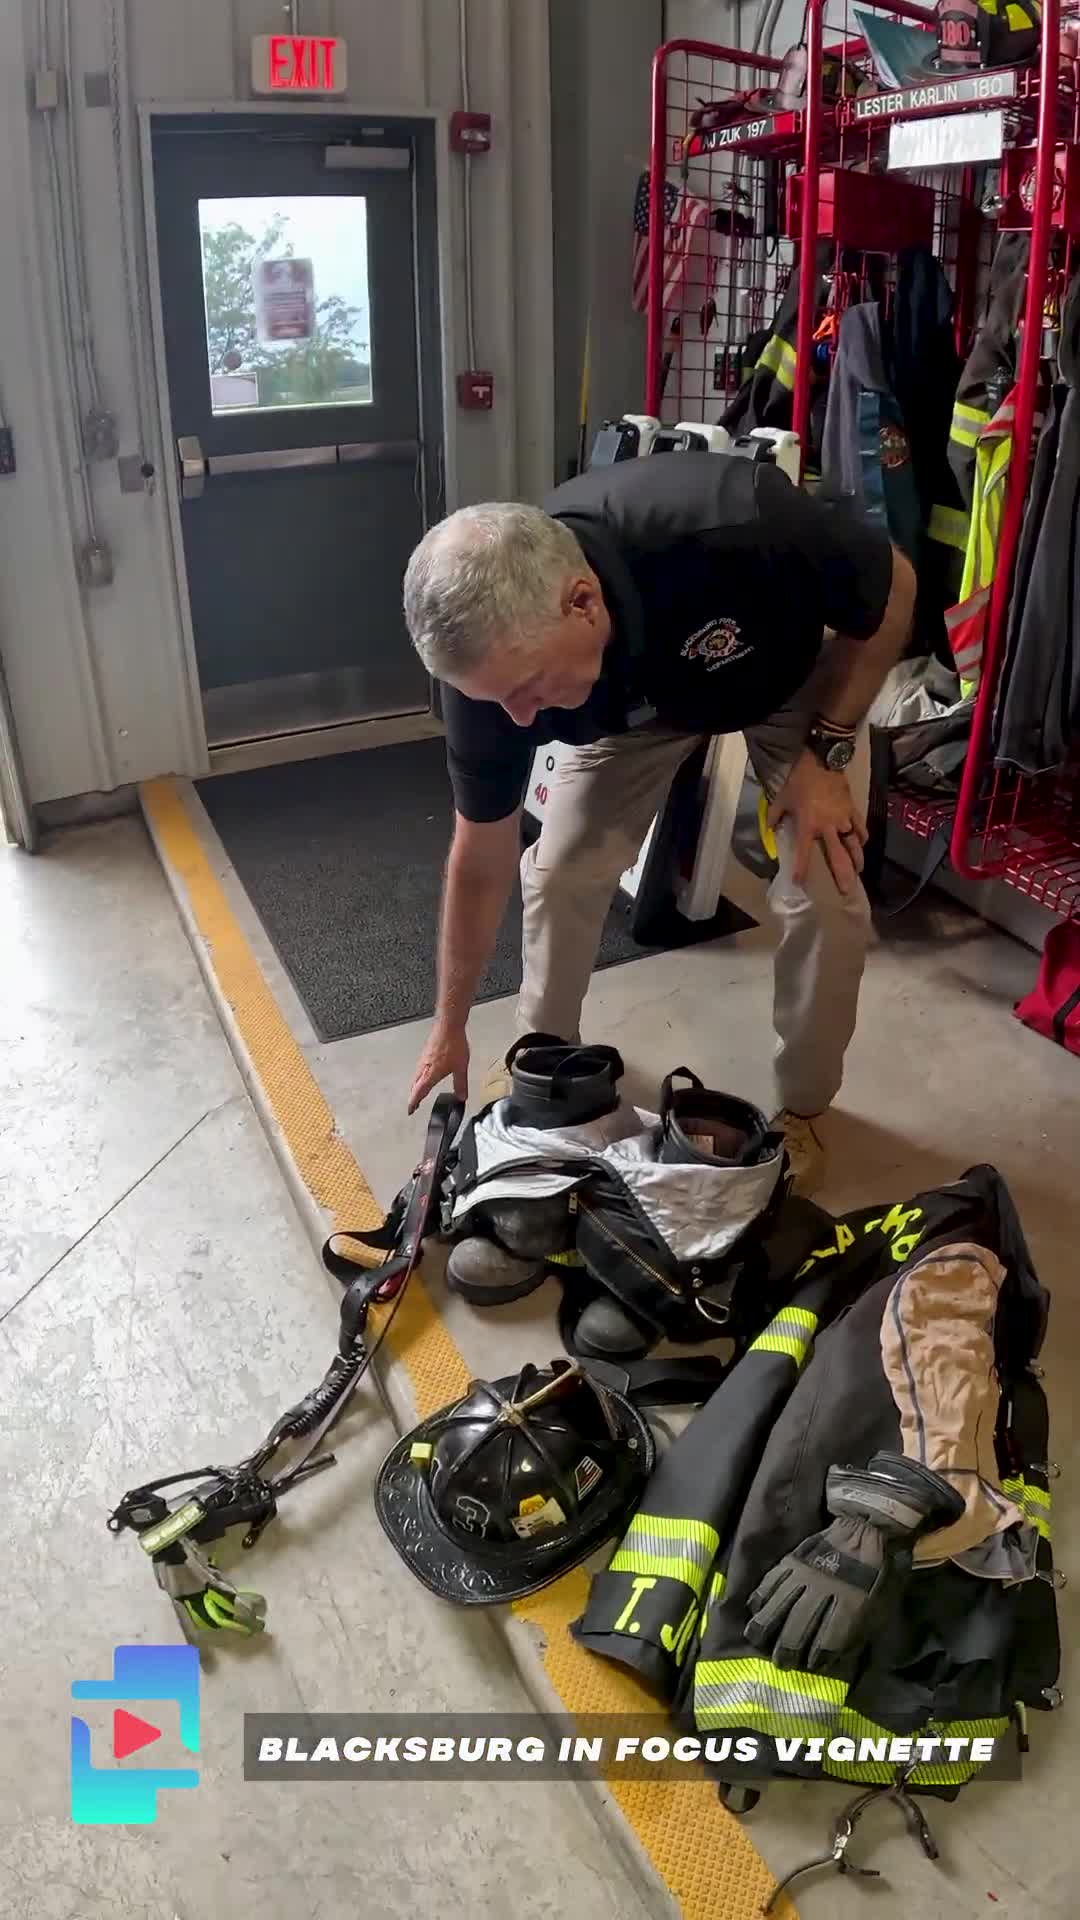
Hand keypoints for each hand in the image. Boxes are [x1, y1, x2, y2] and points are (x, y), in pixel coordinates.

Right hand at [408, 1022, 469, 1113]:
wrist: (448, 1025)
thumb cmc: (452, 1044)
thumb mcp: (460, 1068)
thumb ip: (460, 1084)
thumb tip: (461, 1096)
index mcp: (430, 1075)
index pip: (418, 1093)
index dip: (413, 1103)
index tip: (410, 1110)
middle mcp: (423, 1068)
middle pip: (414, 1086)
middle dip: (414, 1096)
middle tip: (414, 1104)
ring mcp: (423, 1059)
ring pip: (416, 1077)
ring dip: (415, 1087)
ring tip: (418, 1091)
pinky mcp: (425, 1053)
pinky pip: (419, 1069)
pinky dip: (419, 1077)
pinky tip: (425, 1074)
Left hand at [768, 751, 867, 895]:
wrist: (823, 760)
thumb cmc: (800, 780)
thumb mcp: (781, 798)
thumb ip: (775, 816)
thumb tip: (771, 830)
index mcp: (808, 826)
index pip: (803, 853)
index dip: (801, 870)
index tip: (799, 884)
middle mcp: (828, 827)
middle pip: (838, 856)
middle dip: (843, 875)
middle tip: (847, 891)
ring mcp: (844, 819)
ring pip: (854, 845)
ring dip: (857, 860)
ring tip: (858, 872)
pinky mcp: (853, 810)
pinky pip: (861, 828)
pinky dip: (862, 838)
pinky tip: (862, 844)